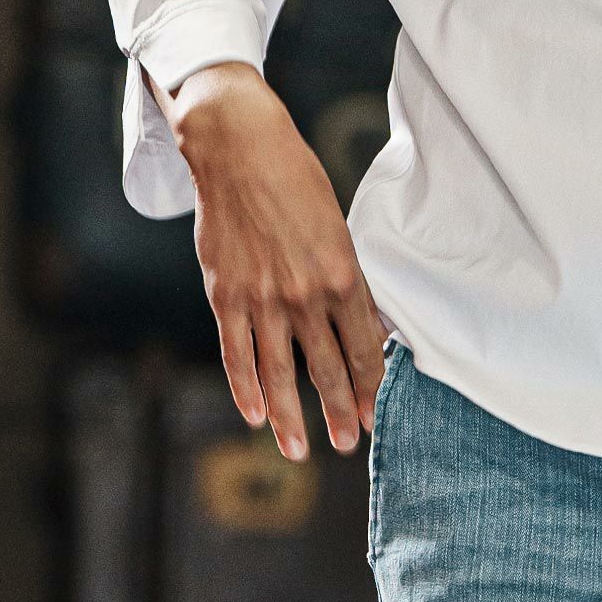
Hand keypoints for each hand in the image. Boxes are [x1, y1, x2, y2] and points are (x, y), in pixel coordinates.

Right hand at [155, 61, 391, 461]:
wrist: (241, 152)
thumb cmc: (298, 182)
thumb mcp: (339, 227)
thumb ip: (349, 279)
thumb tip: (368, 323)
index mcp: (342, 274)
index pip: (363, 347)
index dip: (370, 385)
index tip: (376, 414)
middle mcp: (305, 293)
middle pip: (326, 368)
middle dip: (340, 411)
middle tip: (350, 443)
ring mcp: (263, 298)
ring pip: (280, 373)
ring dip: (291, 417)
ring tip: (301, 450)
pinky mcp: (225, 295)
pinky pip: (237, 355)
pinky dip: (247, 388)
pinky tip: (257, 414)